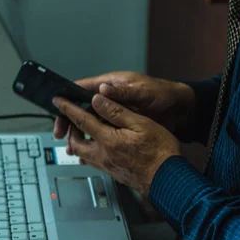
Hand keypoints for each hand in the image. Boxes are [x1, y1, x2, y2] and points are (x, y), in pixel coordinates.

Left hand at [52, 93, 181, 199]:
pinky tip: (97, 148)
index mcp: (107, 140)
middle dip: (70, 130)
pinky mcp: (113, 173)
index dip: (68, 109)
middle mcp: (102, 155)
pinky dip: (89, 152)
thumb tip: (97, 100)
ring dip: (78, 142)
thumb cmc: (160, 152)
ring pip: (82, 154)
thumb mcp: (140, 123)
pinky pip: (93, 162)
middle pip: (75, 142)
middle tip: (72, 119)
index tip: (58, 101)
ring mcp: (106, 166)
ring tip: (81, 133)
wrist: (168, 180)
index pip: (81, 121)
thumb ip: (116, 112)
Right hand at [54, 72, 195, 140]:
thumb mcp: (143, 92)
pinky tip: (85, 154)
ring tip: (70, 148)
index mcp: (111, 85)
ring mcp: (113, 114)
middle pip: (81, 109)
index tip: (58, 107)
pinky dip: (91, 144)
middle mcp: (108, 98)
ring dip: (78, 135)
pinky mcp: (119, 127)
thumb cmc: (163, 95)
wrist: (182, 111)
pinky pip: (99, 135)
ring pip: (88, 124)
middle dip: (68, 122)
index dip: (68, 99)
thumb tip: (101, 91)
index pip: (82, 89)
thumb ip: (122, 93)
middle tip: (60, 134)